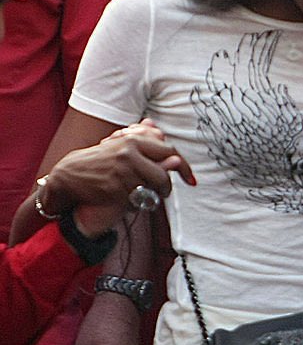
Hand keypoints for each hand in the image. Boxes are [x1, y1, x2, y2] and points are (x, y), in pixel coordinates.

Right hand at [43, 120, 194, 235]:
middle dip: (167, 187)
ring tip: (145, 195)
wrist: (70, 174)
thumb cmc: (102, 159)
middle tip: (164, 192)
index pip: (170, 152)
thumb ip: (147, 142)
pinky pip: (136, 200)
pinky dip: (137, 203)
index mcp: (134, 140)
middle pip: (164, 174)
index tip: (191, 180)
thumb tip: (168, 144)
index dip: (184, 167)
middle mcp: (129, 154)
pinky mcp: (114, 189)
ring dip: (152, 196)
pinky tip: (129, 200)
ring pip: (151, 189)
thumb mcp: (122, 145)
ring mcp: (121, 172)